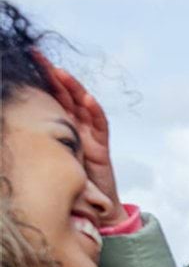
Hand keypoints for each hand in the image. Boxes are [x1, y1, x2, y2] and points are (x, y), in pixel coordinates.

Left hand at [32, 52, 126, 225]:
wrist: (92, 210)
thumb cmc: (67, 186)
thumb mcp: (43, 160)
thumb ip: (33, 145)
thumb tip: (6, 127)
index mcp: (58, 128)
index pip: (48, 98)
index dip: (37, 80)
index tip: (23, 61)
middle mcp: (73, 127)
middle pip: (63, 95)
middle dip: (52, 75)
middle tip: (37, 56)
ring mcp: (88, 134)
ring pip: (80, 104)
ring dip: (72, 87)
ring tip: (60, 72)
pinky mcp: (100, 146)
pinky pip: (99, 124)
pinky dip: (93, 110)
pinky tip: (86, 98)